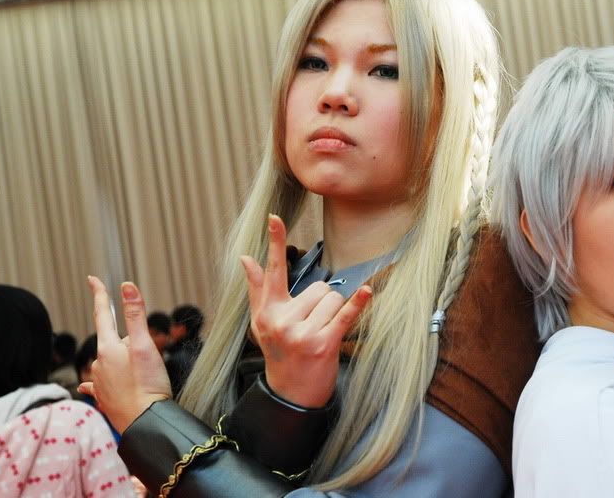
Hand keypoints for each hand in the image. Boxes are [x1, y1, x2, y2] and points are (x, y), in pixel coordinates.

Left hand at [79, 276, 171, 432]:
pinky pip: (99, 384)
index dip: (99, 294)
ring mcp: (99, 382)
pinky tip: (92, 387)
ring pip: (111, 362)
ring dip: (124, 362)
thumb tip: (127, 285)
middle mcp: (98, 363)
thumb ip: (135, 314)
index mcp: (107, 348)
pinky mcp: (103, 398)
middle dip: (129, 341)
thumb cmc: (148, 384)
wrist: (145, 423)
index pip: (102, 314)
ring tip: (142, 375)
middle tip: (149, 357)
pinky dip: (101, 381)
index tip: (93, 279)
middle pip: (114, 341)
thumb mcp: (145, 345)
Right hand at [241, 215, 373, 407]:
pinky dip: (358, 303)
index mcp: (268, 311)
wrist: (290, 395)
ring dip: (335, 312)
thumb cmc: (279, 353)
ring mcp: (303, 333)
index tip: (275, 217)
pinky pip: (345, 315)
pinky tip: (367, 291)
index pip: (272, 271)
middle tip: (313, 325)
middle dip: (322, 302)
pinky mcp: (324, 344)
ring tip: (322, 333)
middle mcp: (283, 320)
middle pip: (317, 287)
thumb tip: (246, 257)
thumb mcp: (262, 322)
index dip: (275, 242)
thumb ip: (257, 289)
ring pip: (332, 299)